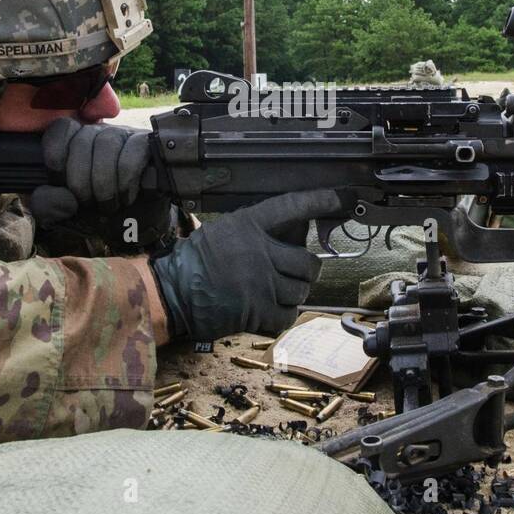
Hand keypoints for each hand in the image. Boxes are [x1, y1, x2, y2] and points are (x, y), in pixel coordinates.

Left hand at [29, 117, 150, 227]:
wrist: (140, 220)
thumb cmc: (101, 210)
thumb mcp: (69, 210)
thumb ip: (50, 203)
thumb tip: (58, 197)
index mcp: (74, 141)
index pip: (60, 130)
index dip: (56, 158)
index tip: (61, 184)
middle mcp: (98, 132)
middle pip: (82, 141)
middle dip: (81, 181)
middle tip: (87, 203)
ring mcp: (124, 134)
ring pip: (107, 144)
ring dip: (104, 183)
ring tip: (108, 205)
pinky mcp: (147, 144)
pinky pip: (133, 153)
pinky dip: (126, 180)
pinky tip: (127, 197)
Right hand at [150, 190, 344, 341]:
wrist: (172, 292)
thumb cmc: (194, 262)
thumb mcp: (225, 231)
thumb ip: (256, 232)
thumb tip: (294, 236)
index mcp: (249, 225)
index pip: (292, 207)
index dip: (319, 201)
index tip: (340, 198)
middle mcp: (259, 251)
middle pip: (307, 261)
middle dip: (307, 270)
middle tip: (298, 272)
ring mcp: (261, 282)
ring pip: (301, 290)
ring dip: (294, 293)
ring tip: (278, 292)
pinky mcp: (257, 310)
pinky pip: (287, 315)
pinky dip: (282, 316)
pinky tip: (269, 310)